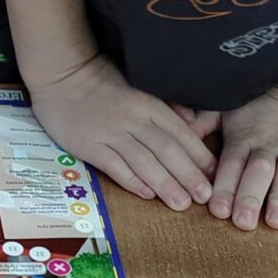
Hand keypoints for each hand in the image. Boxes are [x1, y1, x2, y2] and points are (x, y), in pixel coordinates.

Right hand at [28, 55, 214, 211]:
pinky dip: (132, 181)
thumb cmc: (102, 78)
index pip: (180, 133)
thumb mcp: (139, 84)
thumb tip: (193, 124)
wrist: (62, 74)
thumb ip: (166, 105)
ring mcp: (110, 133)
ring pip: (143, 161)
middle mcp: (133, 119)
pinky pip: (114, 166)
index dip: (199, 156)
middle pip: (166, 150)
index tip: (214, 175)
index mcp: (149, 104)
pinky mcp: (88, 145)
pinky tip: (147, 195)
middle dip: (188, 175)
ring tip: (181, 204)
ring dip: (165, 184)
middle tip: (205, 197)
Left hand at [210, 86, 277, 230]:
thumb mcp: (226, 110)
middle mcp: (269, 149)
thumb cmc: (259, 108)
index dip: (224, 186)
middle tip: (242, 222)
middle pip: (258, 172)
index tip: (217, 209)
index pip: (231, 164)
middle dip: (249, 196)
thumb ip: (201, 124)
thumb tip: (175, 131)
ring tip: (276, 222)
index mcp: (243, 140)